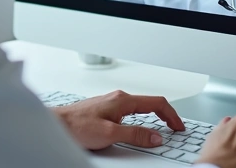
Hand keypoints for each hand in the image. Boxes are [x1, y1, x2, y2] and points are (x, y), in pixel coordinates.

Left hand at [51, 90, 184, 149]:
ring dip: (153, 118)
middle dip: (165, 116)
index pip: (156, 103)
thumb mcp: (111, 134)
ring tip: (161, 129)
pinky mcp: (106, 110)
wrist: (57, 123)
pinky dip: (142, 119)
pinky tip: (140, 128)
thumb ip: (135, 135)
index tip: (178, 127)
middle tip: (174, 129)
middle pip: (150, 104)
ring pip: (140, 108)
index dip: (171, 115)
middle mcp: (118, 98)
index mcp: (123, 100)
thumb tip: (155, 137)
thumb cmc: (77, 125)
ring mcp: (112, 103)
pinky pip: (130, 112)